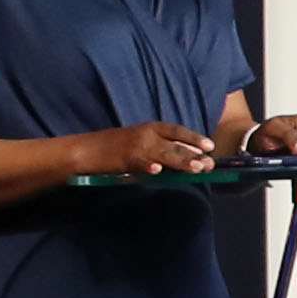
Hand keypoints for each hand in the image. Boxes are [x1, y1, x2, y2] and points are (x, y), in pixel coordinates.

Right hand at [85, 120, 214, 175]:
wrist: (86, 149)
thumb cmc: (116, 147)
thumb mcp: (142, 141)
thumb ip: (163, 147)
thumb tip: (188, 157)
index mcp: (151, 127)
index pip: (177, 131)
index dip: (194, 138)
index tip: (210, 146)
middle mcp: (146, 134)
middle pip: (175, 145)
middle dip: (194, 155)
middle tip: (210, 164)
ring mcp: (136, 146)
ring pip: (164, 155)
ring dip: (182, 162)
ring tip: (197, 168)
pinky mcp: (124, 159)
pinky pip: (140, 163)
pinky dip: (148, 166)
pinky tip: (157, 170)